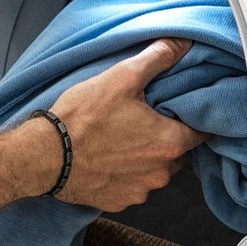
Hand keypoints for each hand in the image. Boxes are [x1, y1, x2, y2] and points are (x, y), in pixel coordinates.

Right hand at [45, 40, 199, 211]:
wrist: (44, 156)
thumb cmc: (82, 120)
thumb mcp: (122, 78)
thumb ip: (157, 59)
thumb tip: (180, 43)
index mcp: (169, 142)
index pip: (202, 132)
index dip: (192, 118)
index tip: (179, 110)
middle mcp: (160, 172)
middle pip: (177, 152)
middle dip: (164, 137)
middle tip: (141, 120)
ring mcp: (140, 191)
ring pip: (155, 170)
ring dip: (144, 157)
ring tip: (120, 139)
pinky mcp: (119, 201)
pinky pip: (132, 186)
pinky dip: (125, 174)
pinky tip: (107, 158)